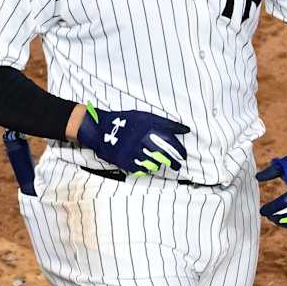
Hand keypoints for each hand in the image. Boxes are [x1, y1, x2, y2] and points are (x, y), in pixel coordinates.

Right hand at [76, 104, 190, 175]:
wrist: (100, 129)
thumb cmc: (125, 121)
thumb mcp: (145, 116)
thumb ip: (166, 123)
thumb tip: (186, 129)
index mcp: (148, 126)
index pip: (170, 141)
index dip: (179, 150)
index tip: (184, 155)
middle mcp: (141, 139)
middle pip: (164, 154)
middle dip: (174, 162)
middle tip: (178, 165)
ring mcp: (133, 151)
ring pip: (154, 163)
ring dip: (160, 165)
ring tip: (162, 165)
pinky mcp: (125, 161)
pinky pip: (141, 169)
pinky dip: (147, 169)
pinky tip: (148, 167)